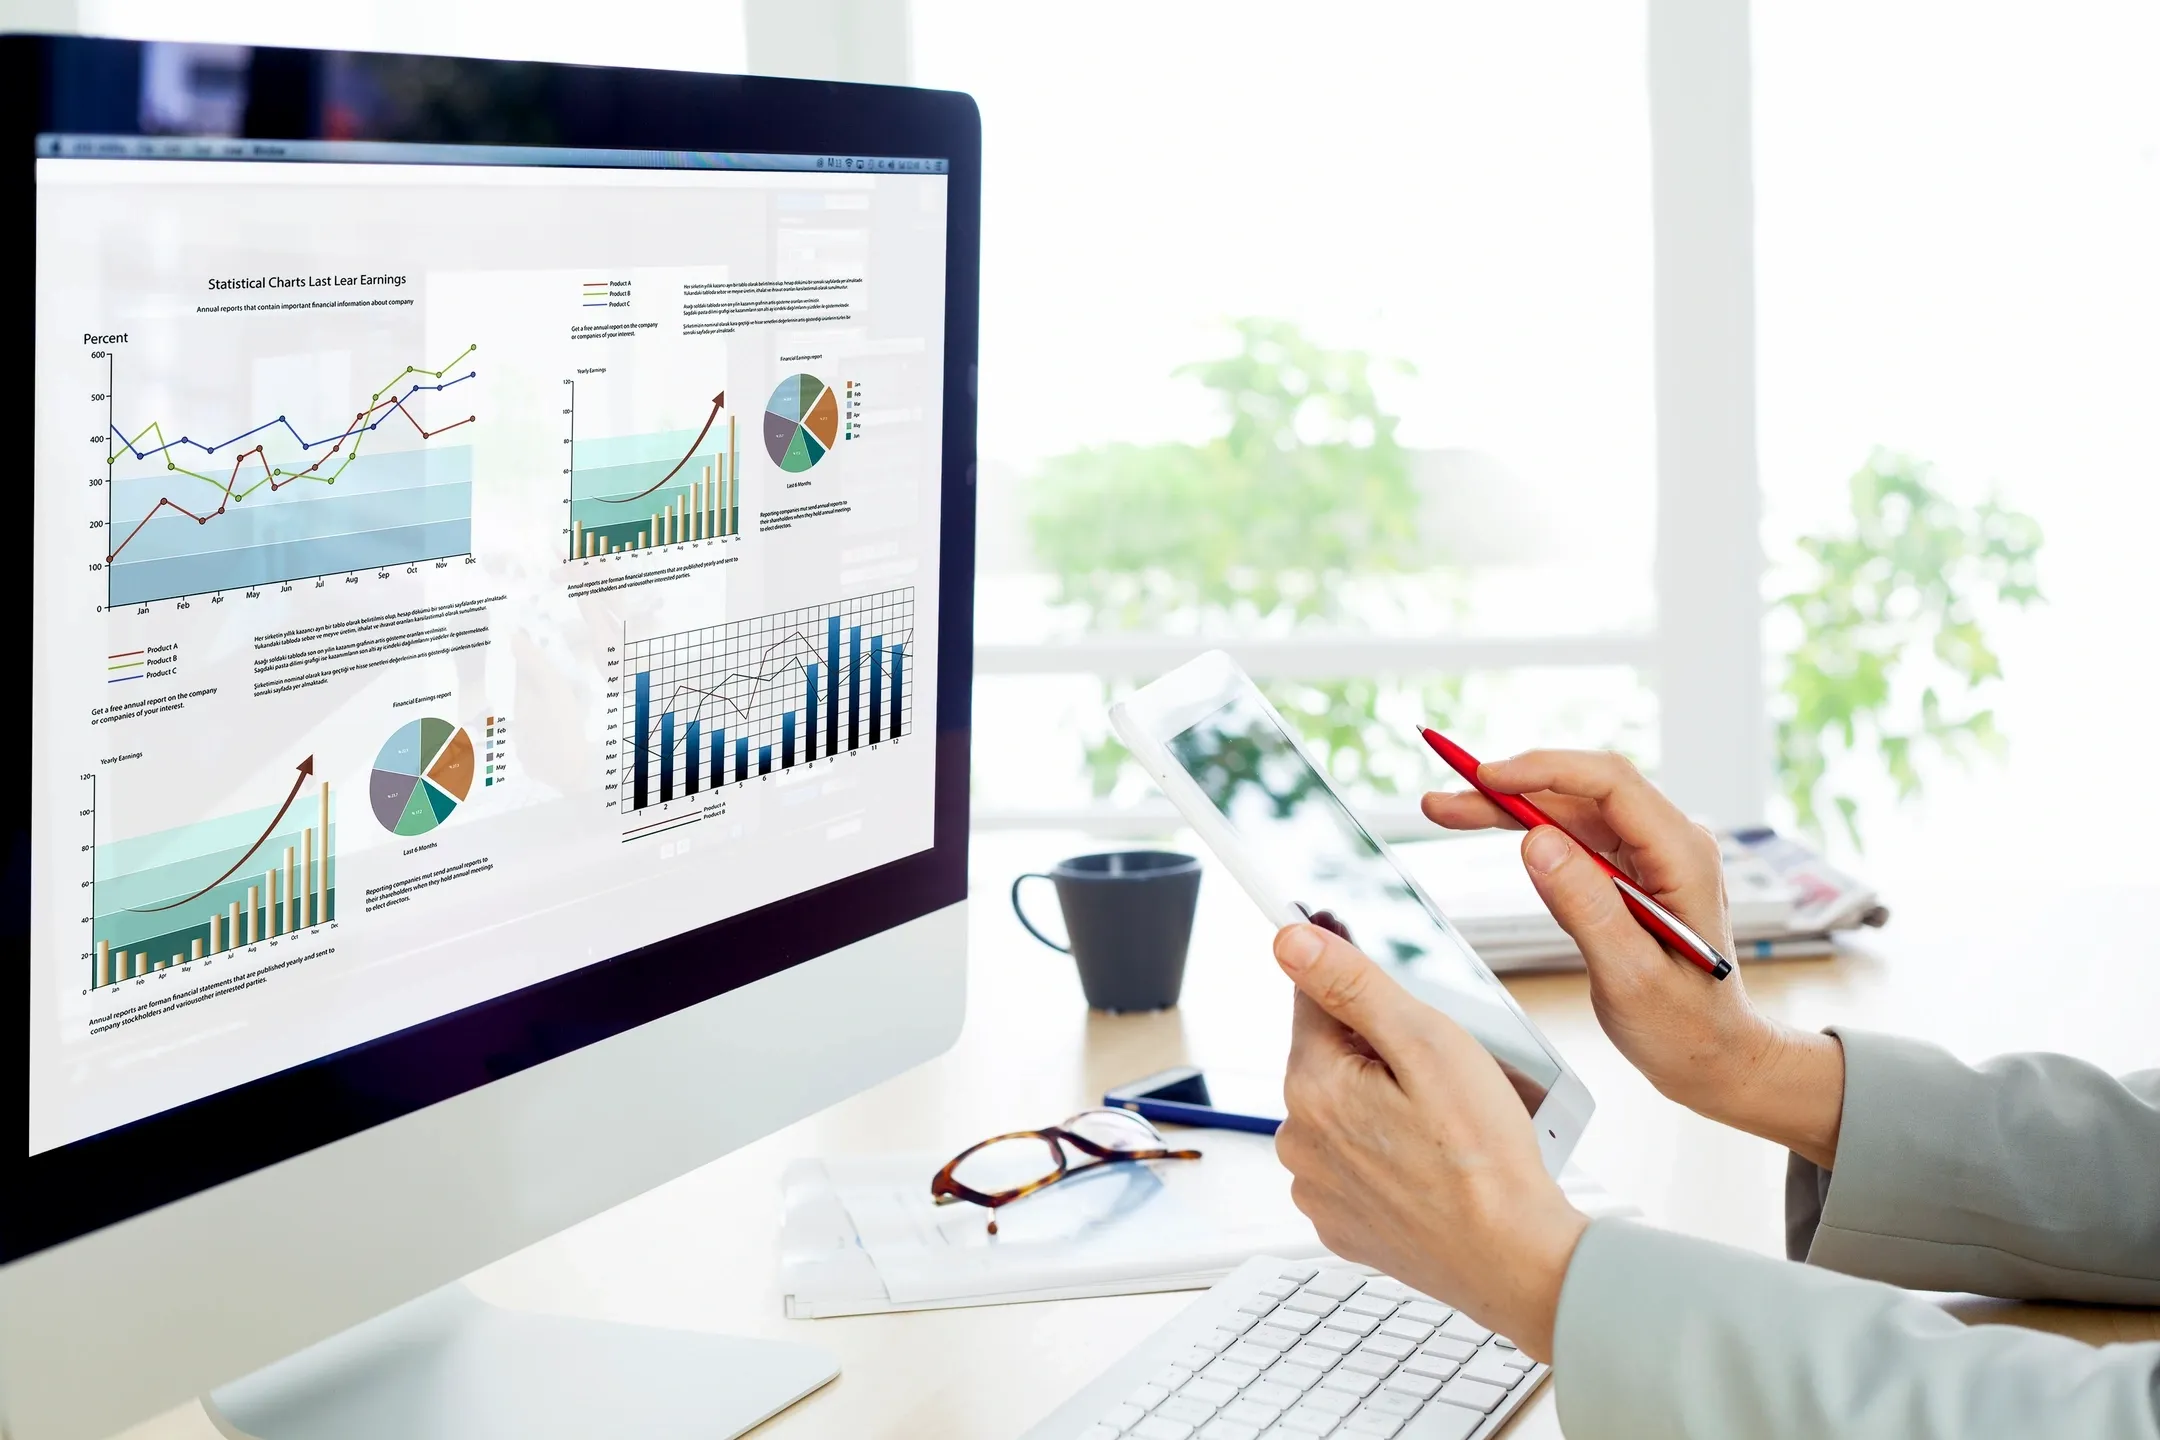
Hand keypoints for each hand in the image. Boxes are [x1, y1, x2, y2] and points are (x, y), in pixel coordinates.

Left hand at [1271, 921, 1588, 1360]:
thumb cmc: (1483, 1158)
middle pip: (1330, 1059)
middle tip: (1440, 1082)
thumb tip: (1290, 941)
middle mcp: (1298, 1139)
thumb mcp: (1428, 1044)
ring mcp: (1316, 1188)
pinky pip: (1351, 1164)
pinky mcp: (1339, 1224)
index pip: (1315, 1000)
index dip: (1361, 989)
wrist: (1515, 1261)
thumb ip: (1354, 986)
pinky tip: (1427, 1165)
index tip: (1394, 994)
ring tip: (1440, 1130)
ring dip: (1379, 1107)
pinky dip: (1382, 1156)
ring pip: (1342, 1112)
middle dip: (1379, 1056)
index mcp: (1312, 1087)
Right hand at [1423, 749, 1843, 1167]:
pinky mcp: (1629, 871)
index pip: (1610, 784)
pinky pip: (1572, 835)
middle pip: (1580, 792)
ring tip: (1445, 809)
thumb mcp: (1631, 977)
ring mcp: (1649, 855)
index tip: (1486, 777)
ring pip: (1569, 809)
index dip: (1544, 771)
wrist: (1714, 1057)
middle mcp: (1670, 843)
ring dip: (1507, 807)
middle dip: (1508, 789)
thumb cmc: (1685, 1027)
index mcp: (1684, 856)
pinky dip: (1524, 830)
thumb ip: (1586, 907)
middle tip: (1442, 799)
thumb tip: (1534, 841)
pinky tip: (1485, 826)